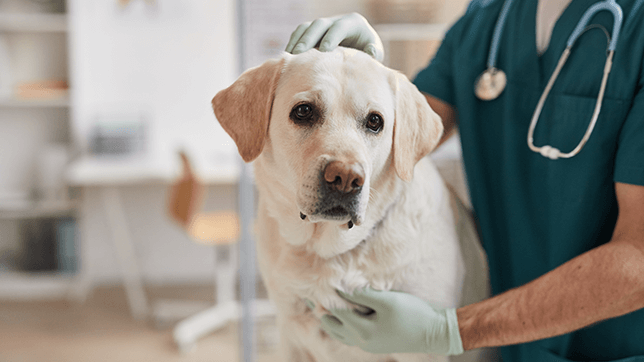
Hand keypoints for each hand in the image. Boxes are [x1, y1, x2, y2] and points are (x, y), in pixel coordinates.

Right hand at [285, 13, 383, 61]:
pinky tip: (288, 57)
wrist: (361, 50)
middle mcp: (337, 20)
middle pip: (319, 24)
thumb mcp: (375, 53)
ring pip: (307, 27)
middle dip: (308, 38)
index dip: (331, 37)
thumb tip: (370, 52)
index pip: (340, 27)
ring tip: (290, 56)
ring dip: (297, 40)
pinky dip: (293, 42)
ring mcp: (324, 24)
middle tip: (299, 54)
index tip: (323, 51)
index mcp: (353, 22)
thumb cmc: (368, 53)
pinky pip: (300, 33)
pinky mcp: (314, 31)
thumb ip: (374, 53)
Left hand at [320, 288, 463, 354]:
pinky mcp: (374, 343)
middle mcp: (361, 341)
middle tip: (312, 293)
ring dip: (331, 318)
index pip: (335, 311)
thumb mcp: (387, 300)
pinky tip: (343, 313)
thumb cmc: (413, 314)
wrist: (435, 332)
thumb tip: (340, 287)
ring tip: (322, 303)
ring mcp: (367, 344)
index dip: (326, 295)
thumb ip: (363, 295)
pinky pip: (349, 335)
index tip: (317, 281)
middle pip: (331, 325)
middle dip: (322, 309)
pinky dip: (342, 324)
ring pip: (339, 333)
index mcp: (363, 331)